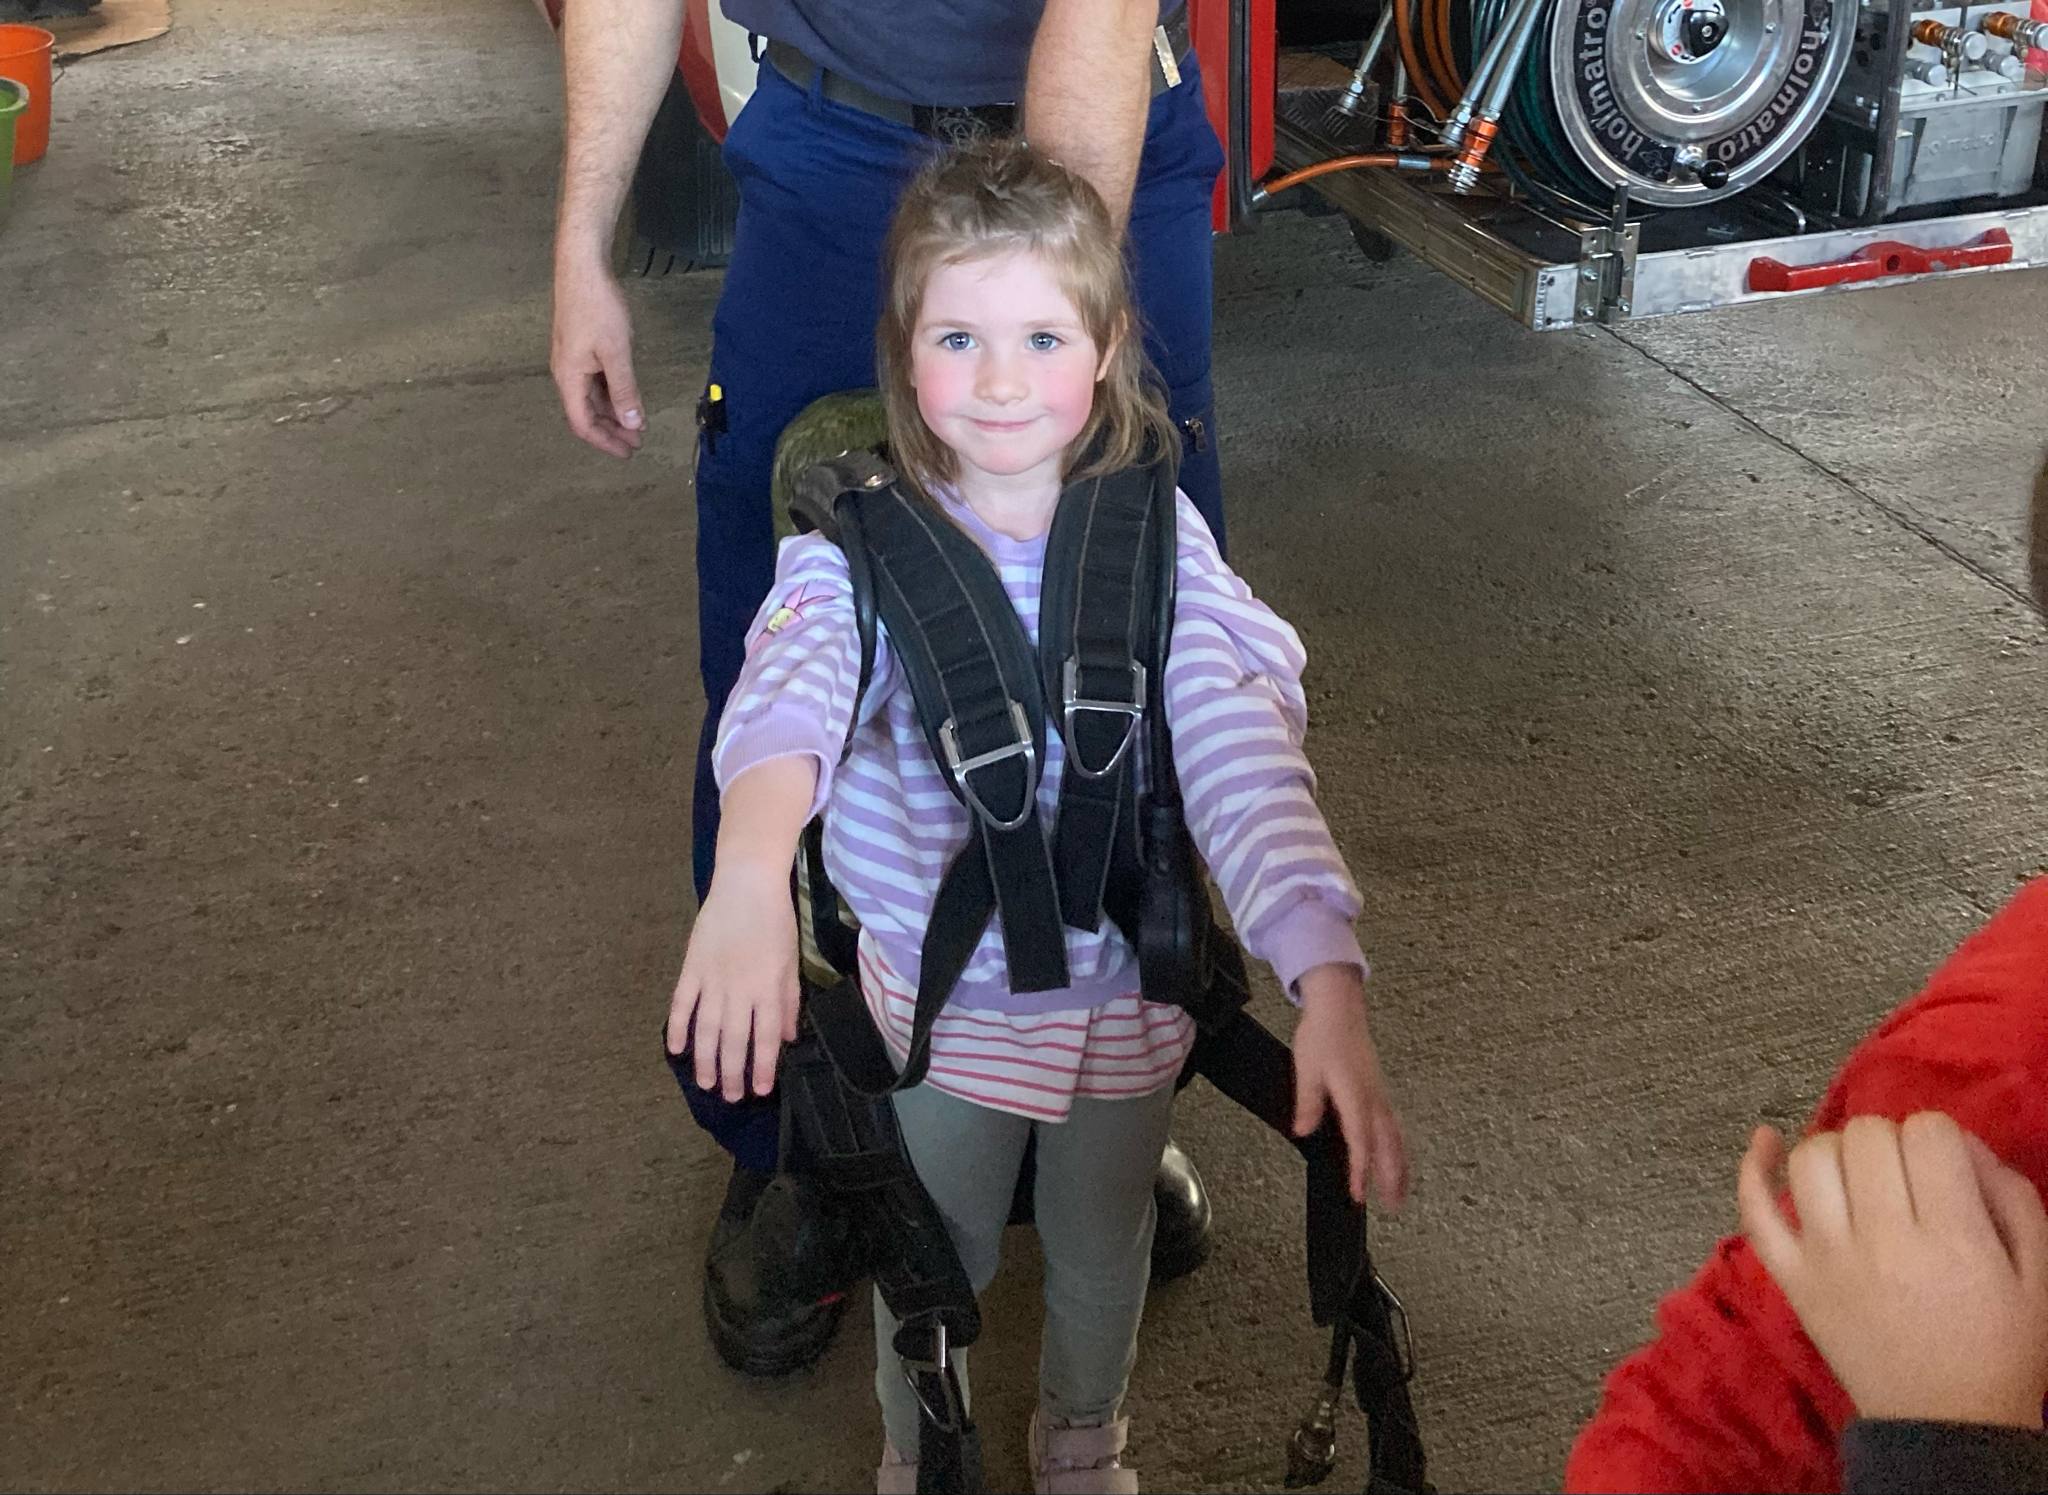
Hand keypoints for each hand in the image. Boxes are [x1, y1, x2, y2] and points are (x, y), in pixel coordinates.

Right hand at [550, 253, 645, 458]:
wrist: (582, 266)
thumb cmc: (596, 306)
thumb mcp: (616, 352)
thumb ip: (625, 389)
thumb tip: (632, 423)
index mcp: (569, 378)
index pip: (583, 423)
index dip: (605, 441)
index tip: (628, 452)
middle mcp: (566, 373)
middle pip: (586, 413)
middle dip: (612, 430)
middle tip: (637, 442)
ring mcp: (573, 360)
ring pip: (592, 397)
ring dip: (613, 412)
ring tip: (636, 423)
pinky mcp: (581, 347)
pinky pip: (595, 380)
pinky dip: (611, 393)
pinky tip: (627, 396)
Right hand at [666, 862, 799, 1101]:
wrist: (747, 884)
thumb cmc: (776, 922)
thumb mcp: (791, 962)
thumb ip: (788, 1001)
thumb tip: (788, 1038)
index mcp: (768, 989)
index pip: (765, 1039)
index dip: (762, 1067)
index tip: (760, 1091)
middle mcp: (739, 990)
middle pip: (733, 1040)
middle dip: (732, 1073)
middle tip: (730, 1097)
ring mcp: (712, 980)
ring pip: (706, 1030)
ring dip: (705, 1060)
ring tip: (705, 1084)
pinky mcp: (692, 967)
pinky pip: (682, 1004)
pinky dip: (678, 1027)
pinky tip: (675, 1050)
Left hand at [1291, 964, 1407, 1209]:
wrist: (1339, 1008)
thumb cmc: (1322, 1035)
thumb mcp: (1307, 1069)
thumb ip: (1308, 1102)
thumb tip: (1303, 1131)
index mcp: (1356, 1094)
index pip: (1361, 1141)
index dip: (1360, 1170)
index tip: (1358, 1195)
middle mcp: (1373, 1097)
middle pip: (1388, 1144)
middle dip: (1392, 1176)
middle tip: (1394, 1206)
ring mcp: (1379, 1094)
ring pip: (1396, 1136)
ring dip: (1399, 1165)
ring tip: (1400, 1193)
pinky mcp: (1378, 1090)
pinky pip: (1393, 1124)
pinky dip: (1397, 1147)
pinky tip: (1395, 1158)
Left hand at [1737, 1111, 2047, 1429]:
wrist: (1947, 1426)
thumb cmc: (2001, 1349)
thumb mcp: (2038, 1272)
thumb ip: (2008, 1195)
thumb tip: (1960, 1141)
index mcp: (1953, 1239)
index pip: (1926, 1133)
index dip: (1938, 1137)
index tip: (1944, 1165)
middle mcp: (1882, 1242)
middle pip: (1865, 1136)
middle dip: (1890, 1139)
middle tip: (1907, 1175)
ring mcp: (1826, 1260)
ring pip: (1811, 1160)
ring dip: (1837, 1150)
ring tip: (1859, 1174)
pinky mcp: (1791, 1280)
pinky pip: (1754, 1212)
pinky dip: (1752, 1168)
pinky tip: (1767, 1140)